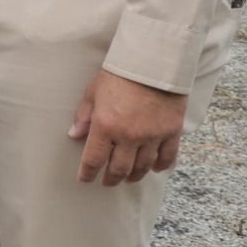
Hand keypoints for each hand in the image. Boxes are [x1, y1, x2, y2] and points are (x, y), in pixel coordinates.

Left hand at [68, 70, 186, 185]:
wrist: (154, 64)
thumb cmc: (119, 76)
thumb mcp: (94, 93)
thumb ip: (84, 116)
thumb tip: (74, 134)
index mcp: (106, 126)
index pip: (94, 159)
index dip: (88, 172)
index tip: (85, 179)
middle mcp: (129, 135)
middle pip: (119, 168)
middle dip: (111, 178)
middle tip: (107, 182)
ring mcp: (153, 135)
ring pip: (143, 166)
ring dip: (135, 175)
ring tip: (128, 178)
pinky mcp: (172, 132)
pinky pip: (168, 156)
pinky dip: (161, 165)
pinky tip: (155, 169)